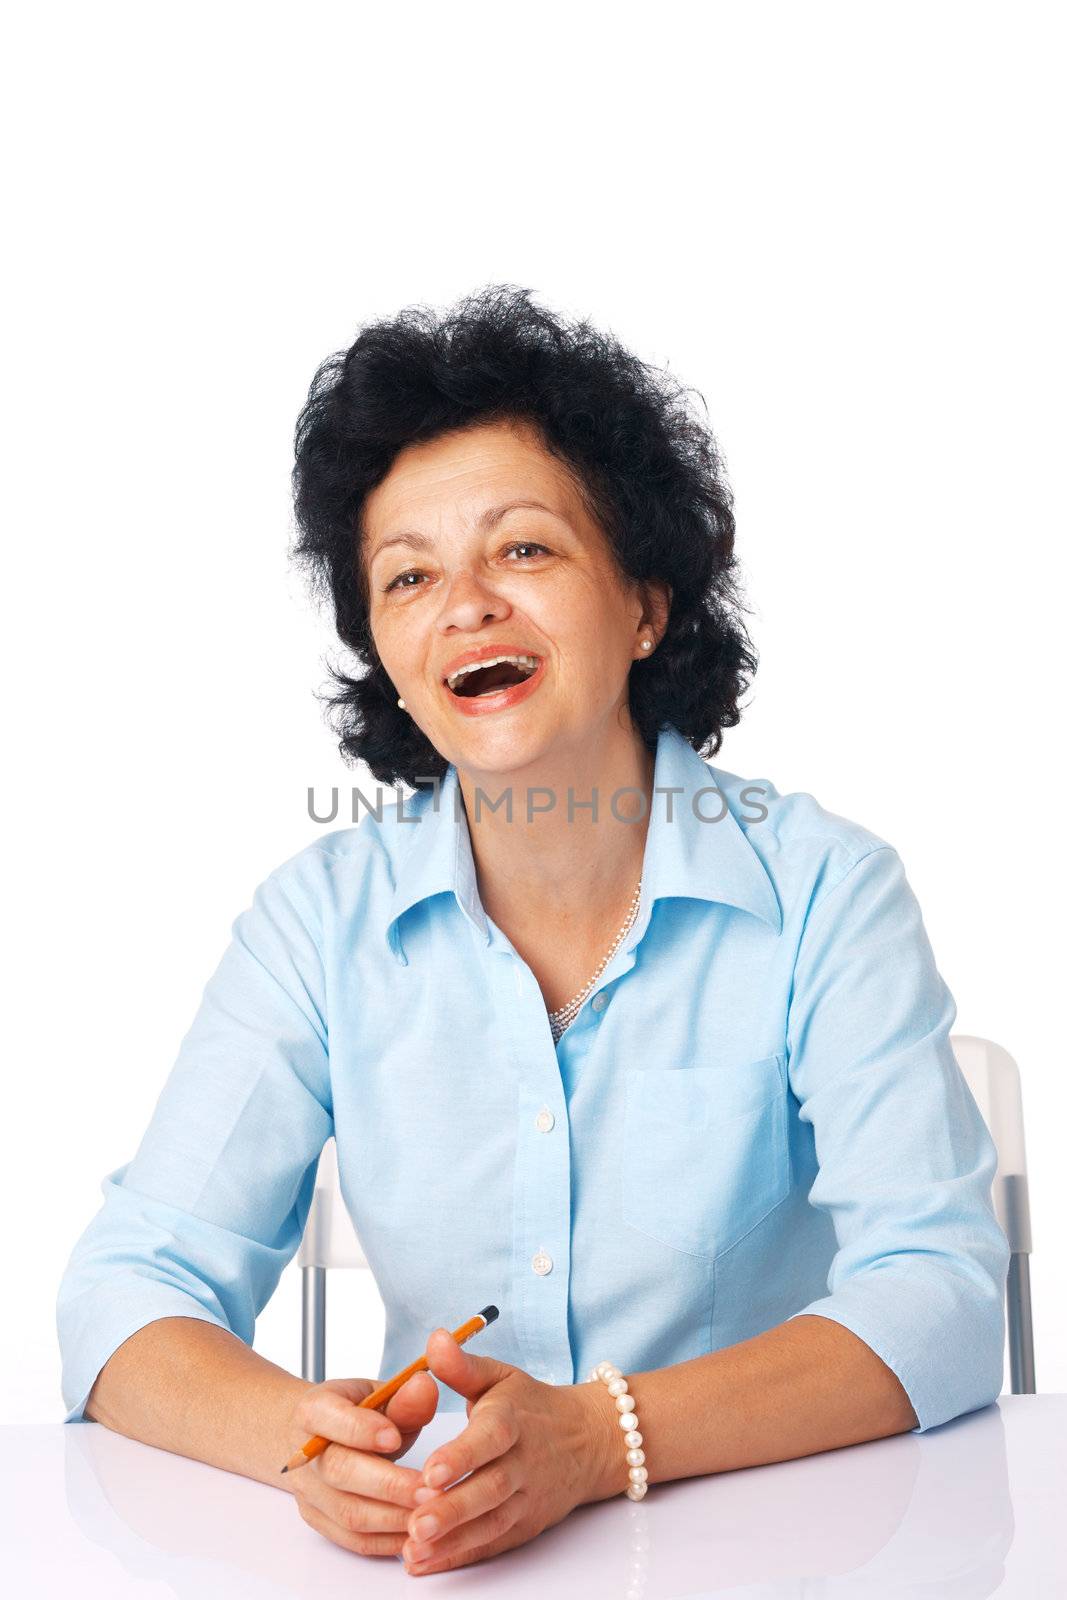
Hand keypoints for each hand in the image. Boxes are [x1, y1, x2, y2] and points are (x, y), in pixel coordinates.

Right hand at [287, 1370, 440, 1558]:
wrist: (316, 1436)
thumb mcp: (378, 1393)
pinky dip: (387, 1541)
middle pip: (340, 1473)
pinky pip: (353, 1540)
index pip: (332, 1419)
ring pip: (348, 1513)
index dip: (363, 1430)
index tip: (396, 1437)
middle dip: (389, 1485)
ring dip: (393, 1519)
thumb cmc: (355, 1411)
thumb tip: (424, 1386)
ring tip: (432, 1514)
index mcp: (314, 1410)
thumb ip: (403, 1397)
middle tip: (431, 1490)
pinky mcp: (319, 1521)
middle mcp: (304, 1454)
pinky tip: (416, 1534)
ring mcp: (308, 1492)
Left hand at [401, 1328, 611, 1575]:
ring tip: (414, 1550)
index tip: (430, 1472)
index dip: (462, 1455)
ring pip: (492, 1522)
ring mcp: (528, 1498)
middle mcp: (523, 1462)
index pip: (490, 1438)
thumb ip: (462, 1365)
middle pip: (491, 1489)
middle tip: (415, 1524)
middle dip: (453, 1509)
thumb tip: (435, 1338)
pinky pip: (494, 1543)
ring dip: (454, 1540)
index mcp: (512, 1420)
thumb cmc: (530, 1405)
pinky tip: (428, 1563)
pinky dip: (462, 1556)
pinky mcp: (526, 1525)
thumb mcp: (499, 1377)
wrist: (589, 1440)